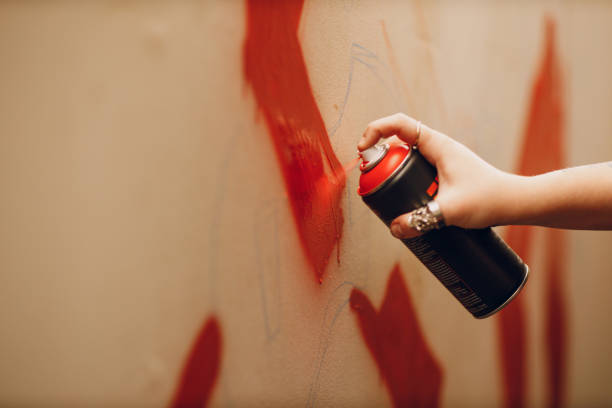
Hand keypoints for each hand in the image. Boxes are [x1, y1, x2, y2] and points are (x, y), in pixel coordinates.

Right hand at [358, 113, 517, 238]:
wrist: (516, 203)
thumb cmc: (489, 199)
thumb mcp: (450, 211)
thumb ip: (419, 221)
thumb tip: (394, 228)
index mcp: (437, 144)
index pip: (399, 124)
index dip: (375, 131)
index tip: (363, 150)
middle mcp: (437, 148)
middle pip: (397, 142)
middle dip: (378, 157)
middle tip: (369, 179)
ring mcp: (441, 161)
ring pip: (406, 159)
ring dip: (391, 172)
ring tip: (383, 194)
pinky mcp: (445, 175)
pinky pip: (417, 172)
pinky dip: (405, 182)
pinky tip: (404, 203)